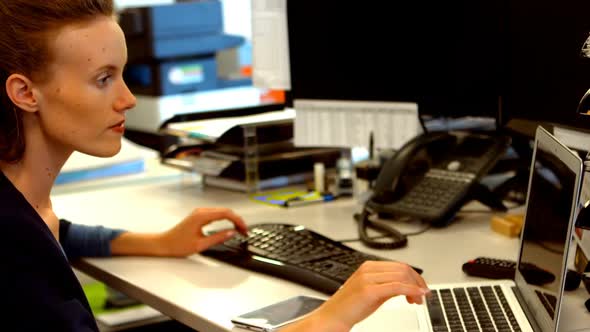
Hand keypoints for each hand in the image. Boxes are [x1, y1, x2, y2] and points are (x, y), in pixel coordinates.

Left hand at [156, 207, 247, 256]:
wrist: (164, 243)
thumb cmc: (178, 244)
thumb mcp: (201, 245)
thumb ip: (218, 238)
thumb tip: (232, 233)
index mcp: (202, 216)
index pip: (226, 213)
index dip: (238, 221)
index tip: (244, 229)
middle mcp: (201, 212)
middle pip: (226, 211)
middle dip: (237, 220)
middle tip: (244, 231)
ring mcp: (200, 213)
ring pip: (222, 212)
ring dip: (232, 219)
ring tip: (239, 230)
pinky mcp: (199, 216)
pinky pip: (216, 214)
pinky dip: (225, 219)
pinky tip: (229, 226)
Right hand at [283, 261, 429, 331]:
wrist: (333, 317)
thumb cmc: (349, 307)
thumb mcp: (372, 292)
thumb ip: (388, 286)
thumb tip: (407, 287)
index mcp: (368, 267)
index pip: (399, 266)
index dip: (414, 277)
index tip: (420, 288)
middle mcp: (368, 269)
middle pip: (403, 269)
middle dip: (417, 282)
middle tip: (422, 296)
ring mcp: (368, 278)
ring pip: (402, 276)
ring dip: (415, 287)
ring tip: (417, 300)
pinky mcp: (369, 290)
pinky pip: (397, 286)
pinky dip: (411, 290)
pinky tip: (416, 296)